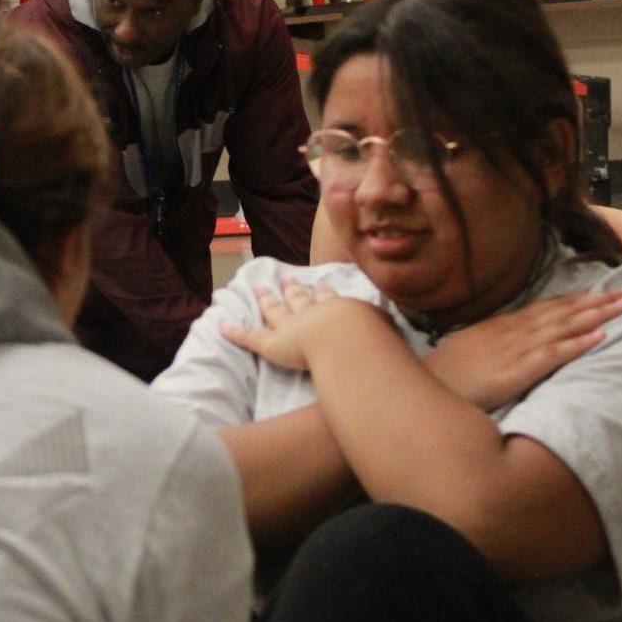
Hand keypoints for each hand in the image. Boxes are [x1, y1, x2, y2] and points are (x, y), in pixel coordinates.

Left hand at [223, 276, 380, 373]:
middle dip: (292, 288)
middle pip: (299, 298)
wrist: (346, 338)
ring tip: (260, 289)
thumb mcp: (386, 327)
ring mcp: (290, 326)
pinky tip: (222, 326)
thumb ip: (387, 326)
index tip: (320, 284)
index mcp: (338, 308)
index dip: (323, 291)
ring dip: (267, 300)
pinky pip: (250, 337)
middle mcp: (312, 313)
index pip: (328, 298)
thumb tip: (399, 327)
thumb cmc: (369, 336)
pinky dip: (235, 332)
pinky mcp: (272, 344)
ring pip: (275, 311)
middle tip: (286, 277)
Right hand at [426, 287, 621, 411]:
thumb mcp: (469, 350)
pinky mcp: (517, 371)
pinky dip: (579, 343)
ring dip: (599, 314)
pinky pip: (554, 355)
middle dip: (600, 300)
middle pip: (564, 311)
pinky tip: (602, 336)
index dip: (580, 299)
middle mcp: (514, 331)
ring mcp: (516, 349)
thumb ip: (493, 344)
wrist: (423, 387)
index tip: (606, 291)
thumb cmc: (444, 375)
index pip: (549, 307)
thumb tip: (510, 344)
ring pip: (566, 326)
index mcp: (503, 326)